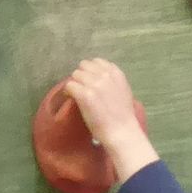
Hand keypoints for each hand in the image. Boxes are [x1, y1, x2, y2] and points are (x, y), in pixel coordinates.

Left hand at [64, 57, 159, 183]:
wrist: (121, 130)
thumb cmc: (123, 115)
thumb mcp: (123, 90)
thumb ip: (113, 80)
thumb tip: (100, 77)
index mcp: (116, 73)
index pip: (97, 62)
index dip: (91, 71)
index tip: (89, 81)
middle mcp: (105, 75)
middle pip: (84, 65)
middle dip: (81, 76)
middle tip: (81, 88)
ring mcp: (94, 84)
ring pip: (75, 74)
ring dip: (74, 83)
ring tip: (75, 94)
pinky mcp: (84, 95)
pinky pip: (69, 85)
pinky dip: (68, 92)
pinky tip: (70, 98)